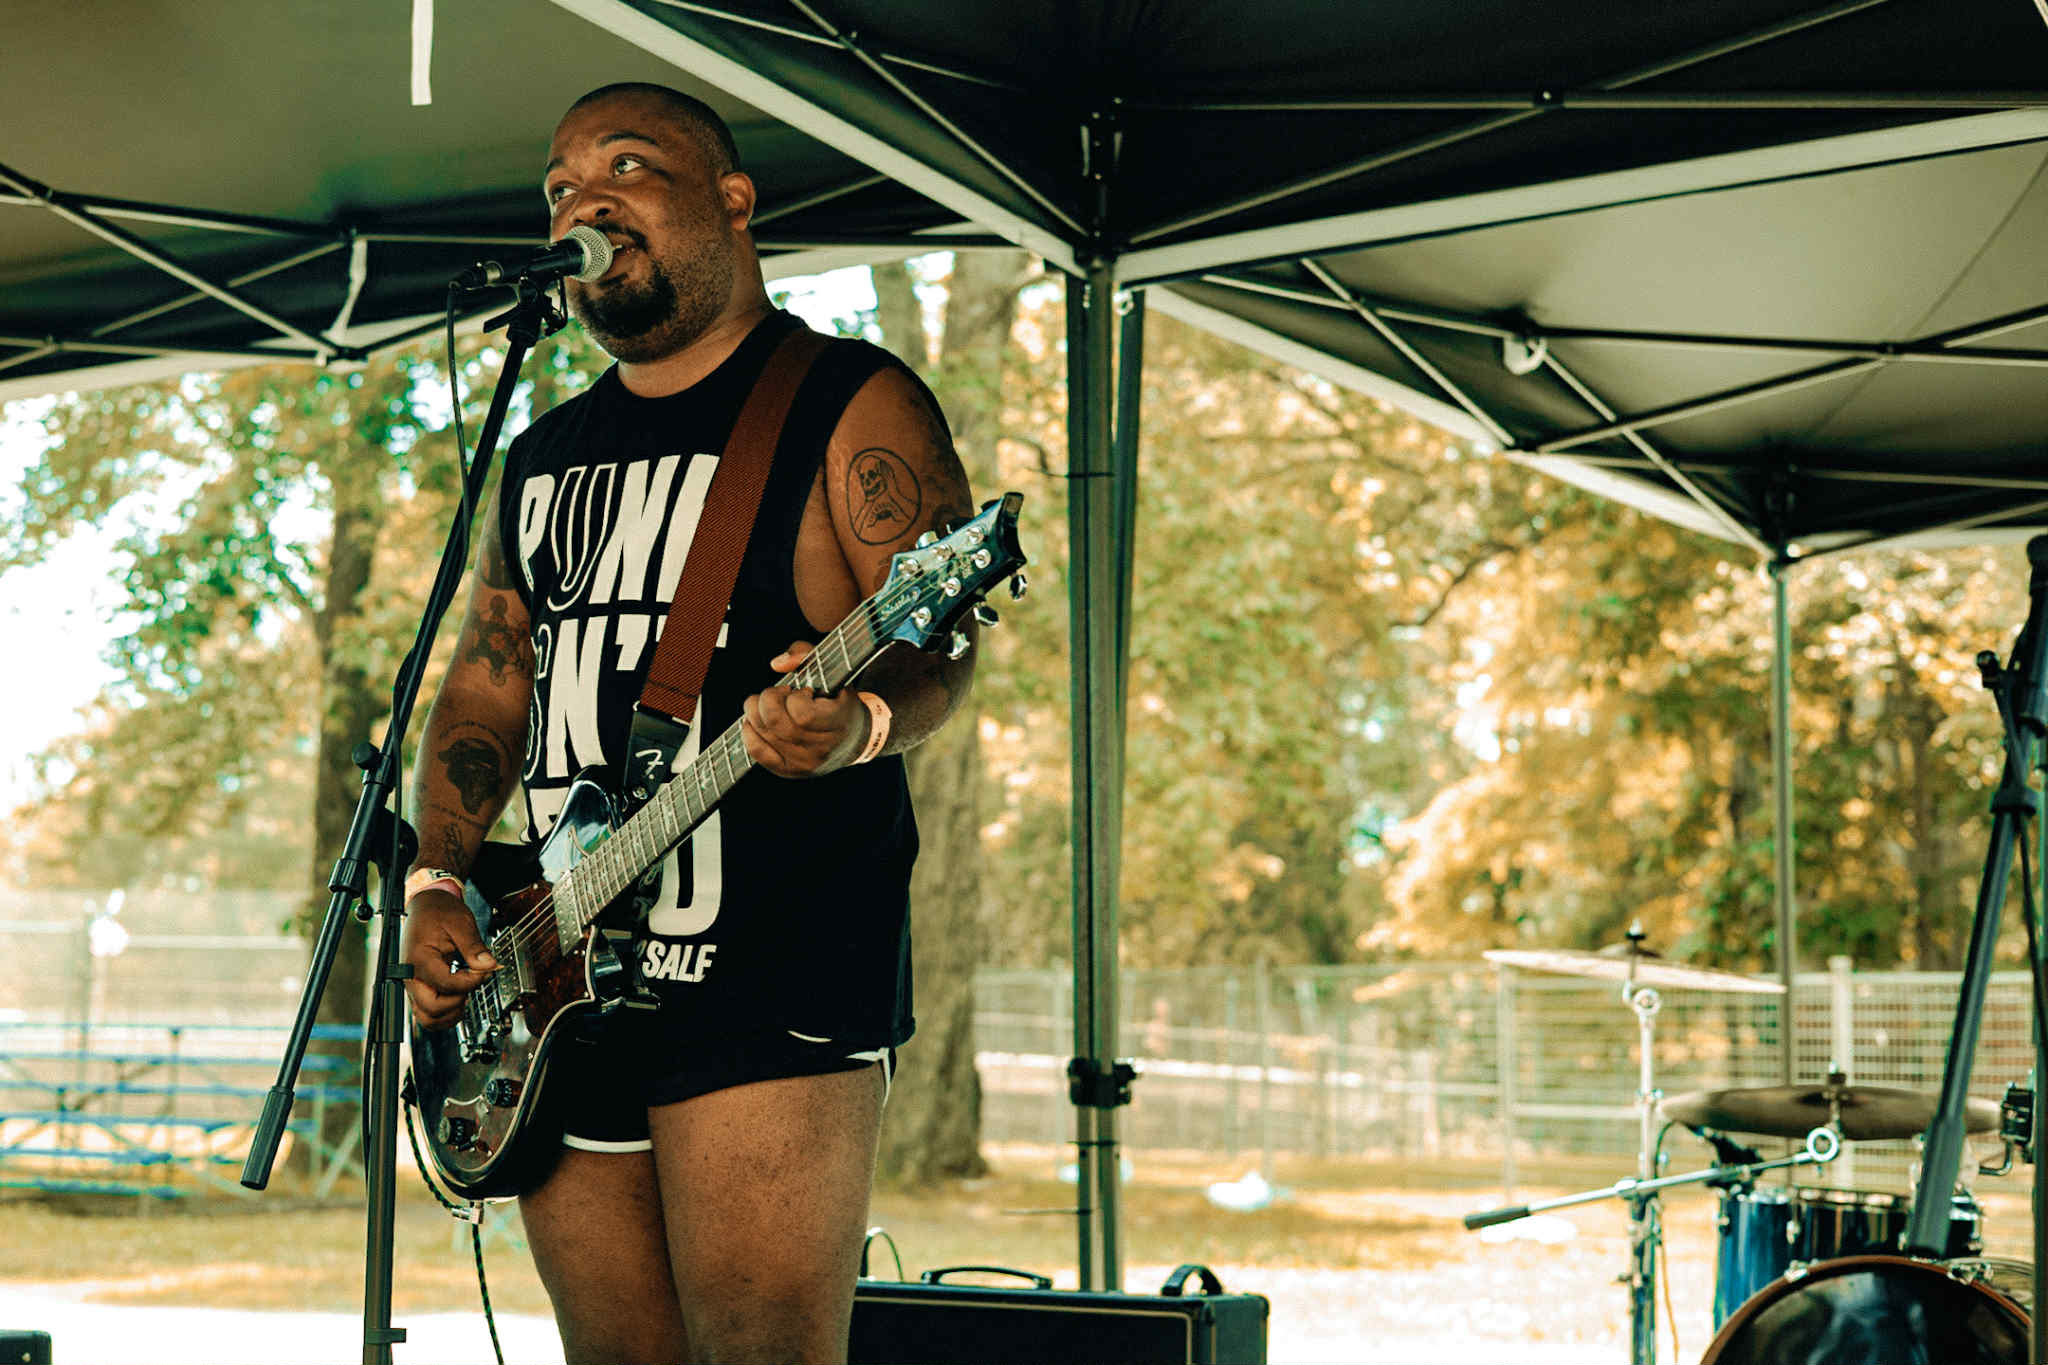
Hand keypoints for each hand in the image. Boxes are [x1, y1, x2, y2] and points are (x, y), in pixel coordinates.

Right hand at [400, 888, 499, 1029]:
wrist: (426, 905)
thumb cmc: (439, 911)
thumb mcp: (461, 923)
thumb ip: (474, 947)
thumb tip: (489, 966)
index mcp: (419, 958)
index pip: (446, 985)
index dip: (470, 982)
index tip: (484, 970)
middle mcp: (410, 975)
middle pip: (431, 1009)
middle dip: (458, 1001)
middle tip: (473, 982)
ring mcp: (412, 984)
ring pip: (427, 1017)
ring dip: (450, 1013)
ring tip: (466, 992)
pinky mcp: (417, 987)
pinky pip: (426, 1012)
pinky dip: (443, 1013)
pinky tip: (459, 997)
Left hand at [740, 640, 868, 777]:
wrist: (856, 738)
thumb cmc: (839, 700)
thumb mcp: (833, 671)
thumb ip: (806, 654)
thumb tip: (776, 664)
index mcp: (838, 724)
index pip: (802, 714)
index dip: (796, 697)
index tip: (805, 692)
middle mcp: (821, 749)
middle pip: (775, 722)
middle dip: (768, 699)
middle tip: (781, 694)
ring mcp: (803, 763)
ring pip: (763, 733)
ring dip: (756, 710)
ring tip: (769, 705)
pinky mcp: (788, 771)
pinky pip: (757, 751)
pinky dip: (749, 732)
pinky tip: (756, 721)